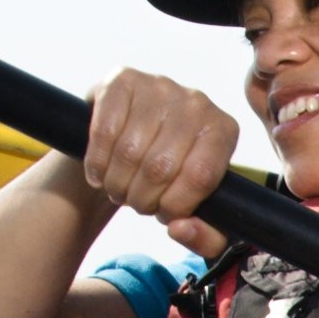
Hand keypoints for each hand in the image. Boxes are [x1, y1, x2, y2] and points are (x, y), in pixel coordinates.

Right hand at [81, 70, 239, 227]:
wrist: (125, 141)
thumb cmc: (166, 181)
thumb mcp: (196, 213)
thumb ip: (205, 237)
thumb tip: (181, 228)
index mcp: (222, 130)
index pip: (200, 177)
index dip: (175, 206)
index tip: (164, 213)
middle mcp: (197, 101)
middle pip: (161, 167)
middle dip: (141, 199)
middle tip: (136, 201)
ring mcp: (159, 86)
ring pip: (130, 152)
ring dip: (116, 184)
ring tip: (119, 187)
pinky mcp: (122, 80)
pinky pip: (104, 132)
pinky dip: (96, 163)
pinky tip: (99, 172)